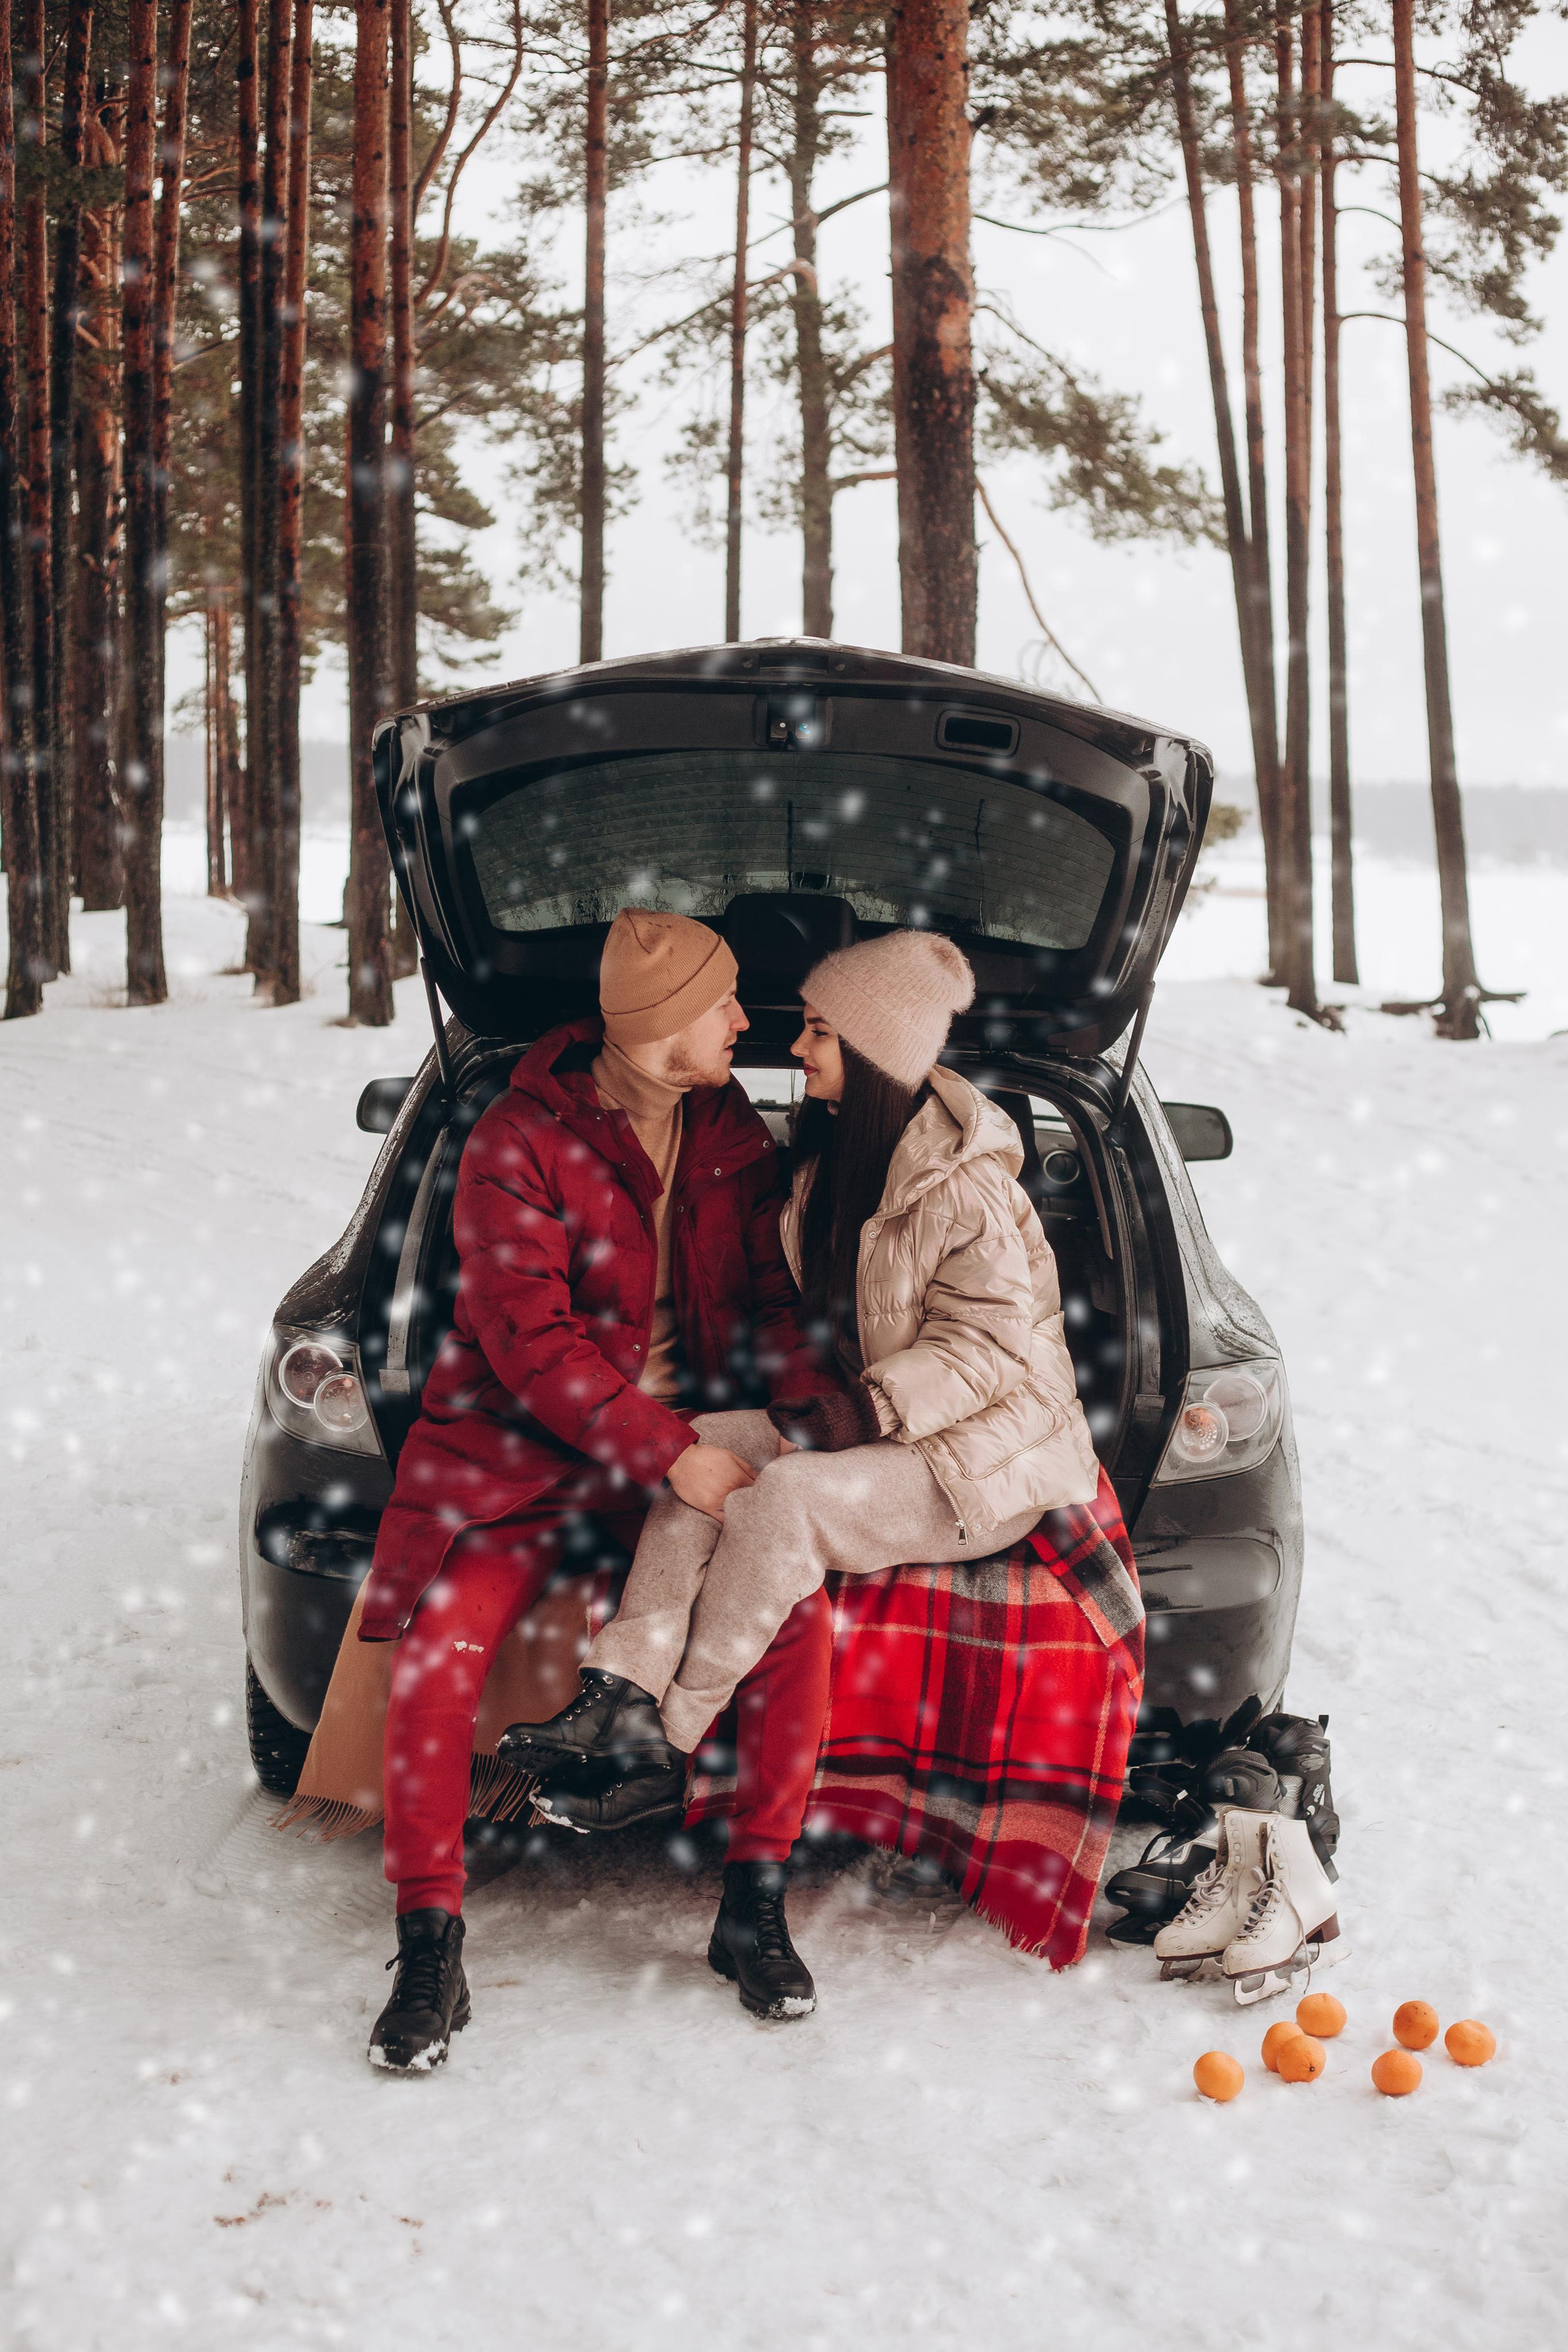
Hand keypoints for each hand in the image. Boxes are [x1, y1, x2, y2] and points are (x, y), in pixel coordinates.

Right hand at [666, 1443, 757, 1519]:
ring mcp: (718, 1500)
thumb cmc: (705, 1457)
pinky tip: (732, 1517)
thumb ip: (746, 1468)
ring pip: (737, 1511)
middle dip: (753, 1503)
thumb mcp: (729, 1456)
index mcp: (737, 1476)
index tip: (760, 1495)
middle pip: (749, 1502)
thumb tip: (760, 1477)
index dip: (760, 1492)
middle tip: (753, 1505)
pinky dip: (729, 1519)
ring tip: (743, 1511)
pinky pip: (722, 1519)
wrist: (681, 1460)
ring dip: (741, 1511)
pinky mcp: (707, 1507)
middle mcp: (730, 1490)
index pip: (757, 1490)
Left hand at [766, 1387, 882, 1452]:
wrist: (865, 1416)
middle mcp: (819, 1440)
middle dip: (785, 1422)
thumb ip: (793, 1405)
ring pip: (800, 1440)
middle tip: (781, 1410)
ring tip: (800, 1415)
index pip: (786, 1426)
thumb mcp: (816, 1401)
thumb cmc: (839, 1405)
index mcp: (816, 1425)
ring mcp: (824, 1448)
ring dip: (795, 1428)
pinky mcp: (829, 1452)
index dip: (776, 1418)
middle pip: (792, 1435)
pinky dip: (806, 1434)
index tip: (771, 1408)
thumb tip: (772, 1407)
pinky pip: (810, 1444)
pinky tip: (811, 1424)